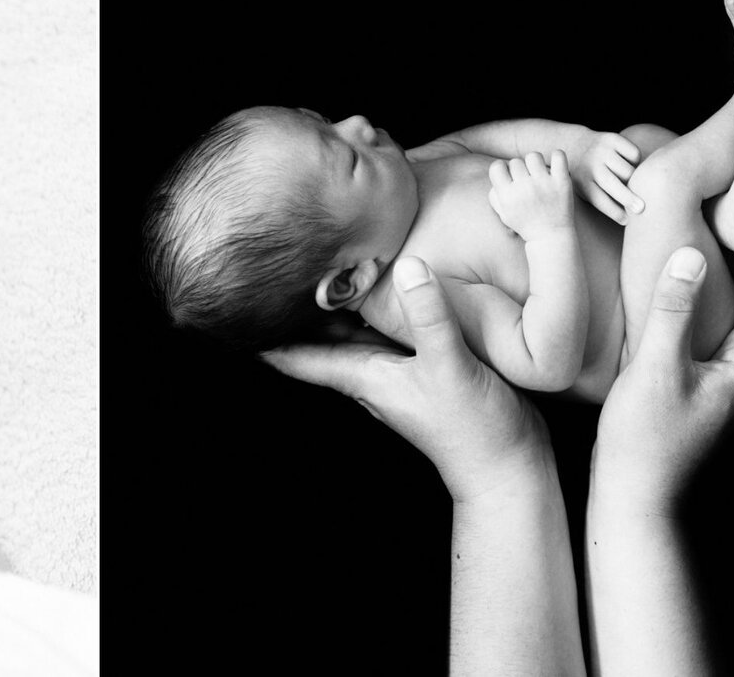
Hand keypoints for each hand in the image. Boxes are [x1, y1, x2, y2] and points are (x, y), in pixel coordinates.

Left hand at [262, 258, 548, 501]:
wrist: (509, 468)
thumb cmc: (475, 428)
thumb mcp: (450, 366)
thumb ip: (428, 318)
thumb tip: (408, 267)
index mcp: (361, 375)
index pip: (295, 355)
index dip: (260, 336)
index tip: (224, 311)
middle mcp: (369, 374)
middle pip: (315, 340)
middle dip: (290, 312)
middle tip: (262, 273)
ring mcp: (394, 372)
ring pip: (348, 334)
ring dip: (328, 309)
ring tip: (308, 268)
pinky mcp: (421, 365)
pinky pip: (384, 331)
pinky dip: (372, 309)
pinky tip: (378, 285)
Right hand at [488, 151, 574, 241]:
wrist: (550, 237)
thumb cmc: (525, 224)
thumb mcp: (503, 214)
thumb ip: (495, 194)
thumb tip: (499, 173)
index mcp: (507, 195)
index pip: (496, 166)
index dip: (501, 170)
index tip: (508, 177)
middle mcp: (524, 187)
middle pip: (515, 161)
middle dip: (519, 170)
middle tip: (525, 181)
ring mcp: (544, 183)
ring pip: (533, 156)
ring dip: (534, 163)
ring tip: (538, 174)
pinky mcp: (562, 182)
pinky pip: (558, 155)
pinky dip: (557, 156)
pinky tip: (554, 166)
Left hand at [570, 130, 644, 224]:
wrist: (576, 145)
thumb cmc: (587, 176)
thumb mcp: (586, 189)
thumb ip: (604, 200)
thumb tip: (630, 218)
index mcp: (582, 183)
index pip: (599, 201)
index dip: (613, 212)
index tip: (626, 221)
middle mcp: (590, 166)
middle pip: (612, 185)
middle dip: (627, 198)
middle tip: (642, 209)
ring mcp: (601, 151)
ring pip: (627, 170)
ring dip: (634, 178)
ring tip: (630, 181)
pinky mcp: (612, 139)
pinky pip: (634, 154)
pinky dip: (636, 161)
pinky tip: (629, 163)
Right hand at [591, 245, 733, 510]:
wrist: (634, 497)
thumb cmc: (646, 441)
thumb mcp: (656, 369)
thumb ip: (673, 311)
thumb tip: (692, 255)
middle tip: (727, 218)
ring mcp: (723, 383)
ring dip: (725, 282)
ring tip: (701, 243)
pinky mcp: (698, 388)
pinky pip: (712, 334)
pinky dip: (701, 304)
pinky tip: (673, 293)